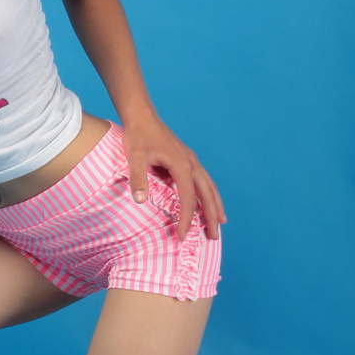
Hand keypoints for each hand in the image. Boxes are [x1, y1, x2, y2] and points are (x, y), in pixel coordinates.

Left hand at [119, 117, 225, 240]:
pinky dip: (208, 195)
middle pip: (207, 195)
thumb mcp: (134, 156)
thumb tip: (139, 201)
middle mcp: (192, 164)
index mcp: (182, 165)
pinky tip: (207, 203)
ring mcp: (191, 161)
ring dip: (215, 205)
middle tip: (214, 237)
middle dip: (211, 216)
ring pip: (209, 187)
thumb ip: (138, 178)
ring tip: (220, 223)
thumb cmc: (138, 136)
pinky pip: (203, 181)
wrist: (142, 117)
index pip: (188, 199)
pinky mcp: (187, 160)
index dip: (186, 219)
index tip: (182, 236)